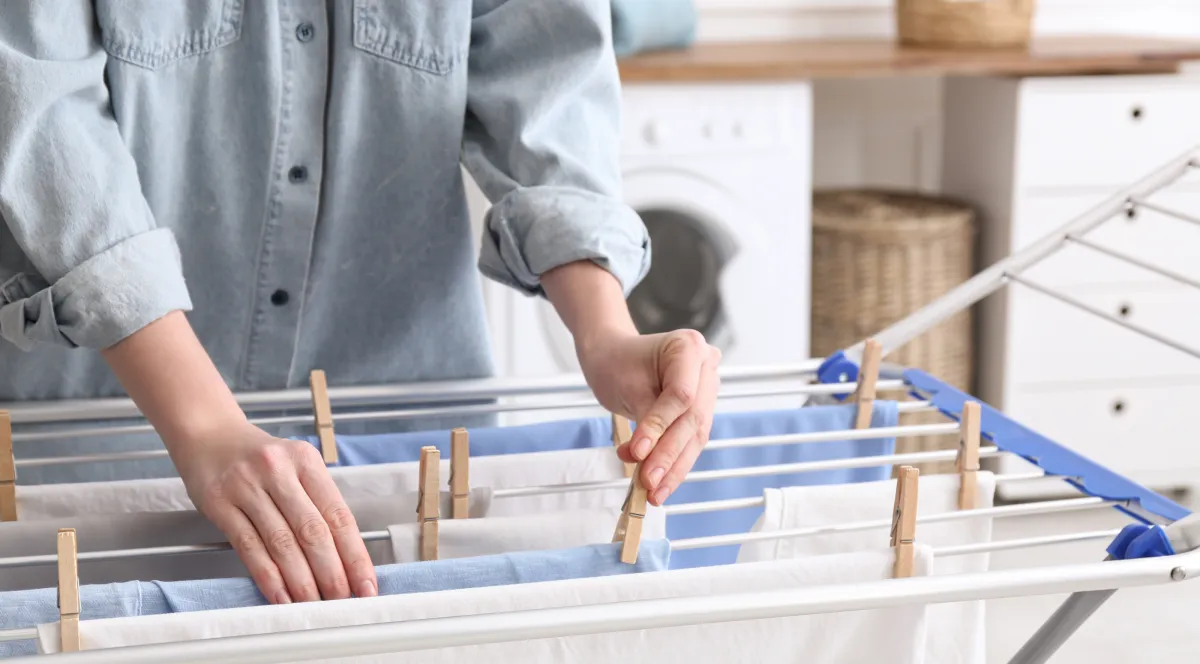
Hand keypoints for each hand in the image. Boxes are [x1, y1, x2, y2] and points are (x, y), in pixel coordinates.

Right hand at [176, 422, 377, 603]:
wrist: (209, 435)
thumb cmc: (258, 457)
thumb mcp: (296, 465)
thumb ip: (317, 502)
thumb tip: (344, 556)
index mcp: (306, 461)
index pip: (339, 515)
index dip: (355, 555)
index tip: (365, 584)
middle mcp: (279, 471)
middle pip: (313, 531)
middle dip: (331, 573)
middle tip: (342, 601)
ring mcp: (247, 487)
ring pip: (282, 543)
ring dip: (301, 581)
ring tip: (313, 605)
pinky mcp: (220, 504)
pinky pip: (249, 547)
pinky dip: (268, 576)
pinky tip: (280, 595)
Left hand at [578, 329, 721, 505]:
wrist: (612, 357)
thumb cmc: (616, 363)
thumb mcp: (627, 388)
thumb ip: (645, 421)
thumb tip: (649, 458)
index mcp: (689, 348)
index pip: (682, 395)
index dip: (660, 427)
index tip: (638, 452)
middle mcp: (706, 367)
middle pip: (692, 418)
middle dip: (668, 454)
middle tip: (648, 480)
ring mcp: (707, 389)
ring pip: (695, 436)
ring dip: (673, 467)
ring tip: (654, 490)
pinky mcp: (700, 410)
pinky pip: (690, 440)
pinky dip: (673, 463)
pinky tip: (660, 484)